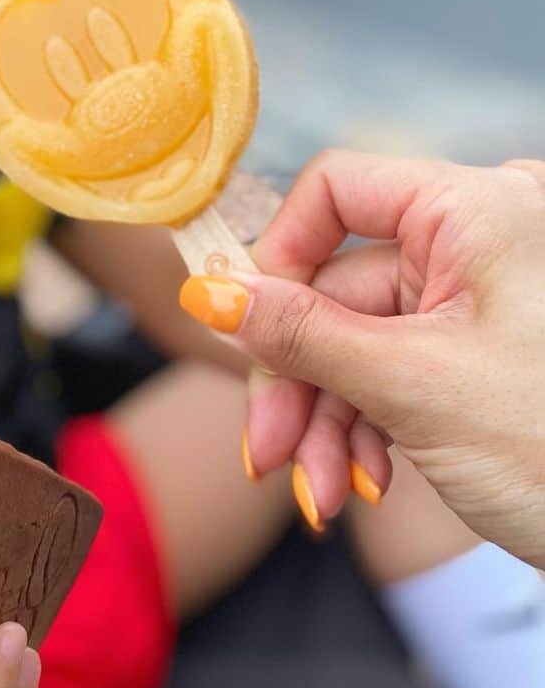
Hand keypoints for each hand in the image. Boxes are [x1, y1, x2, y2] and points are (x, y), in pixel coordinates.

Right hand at [178, 152, 544, 565]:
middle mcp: (478, 240)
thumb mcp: (413, 388)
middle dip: (295, 381)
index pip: (338, 190)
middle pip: (336, 288)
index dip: (279, 259)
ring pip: (355, 341)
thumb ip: (302, 335)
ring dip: (325, 421)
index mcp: (478, 211)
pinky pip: (391, 370)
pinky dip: (365, 426)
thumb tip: (207, 292)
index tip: (242, 333)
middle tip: (267, 453)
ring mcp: (479, 299)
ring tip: (320, 496)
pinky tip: (359, 483)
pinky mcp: (477, 350)